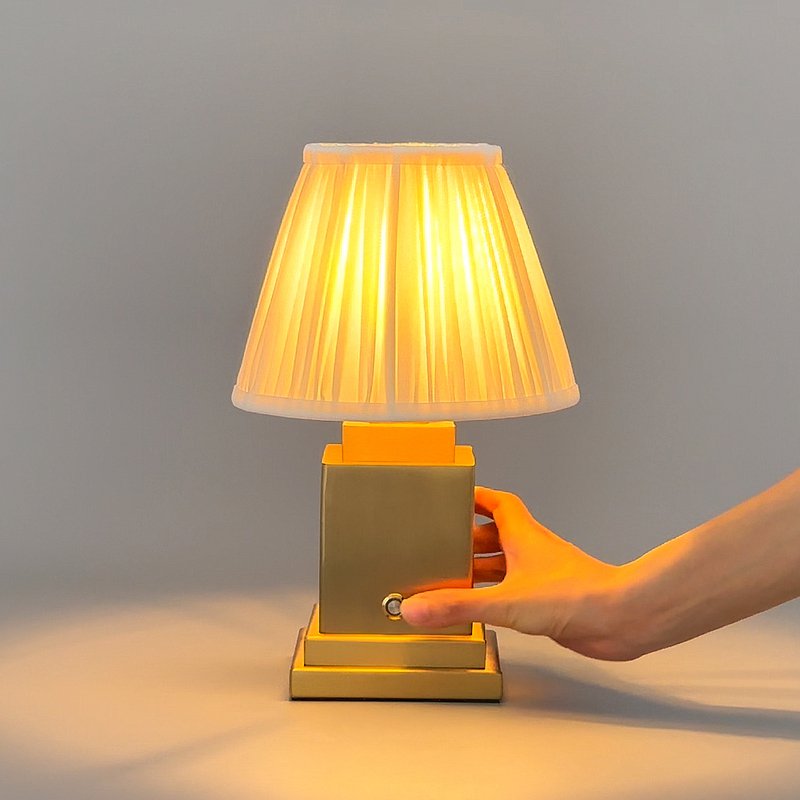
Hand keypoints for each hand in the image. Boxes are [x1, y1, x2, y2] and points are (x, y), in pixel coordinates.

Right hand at [401, 486, 631, 659]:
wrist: (624, 621)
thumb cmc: (575, 597)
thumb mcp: (507, 602)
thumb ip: (459, 605)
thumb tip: (413, 608)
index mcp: (522, 535)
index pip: (496, 503)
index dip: (473, 497)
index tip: (448, 498)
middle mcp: (531, 551)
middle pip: (492, 536)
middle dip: (464, 541)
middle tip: (434, 547)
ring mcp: (540, 577)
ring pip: (501, 567)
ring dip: (476, 572)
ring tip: (444, 580)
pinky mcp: (547, 603)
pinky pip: (511, 594)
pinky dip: (491, 598)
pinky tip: (476, 610)